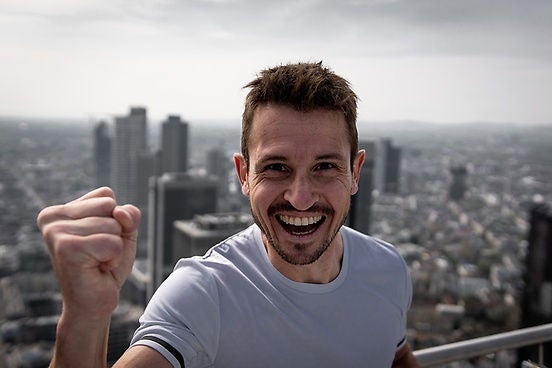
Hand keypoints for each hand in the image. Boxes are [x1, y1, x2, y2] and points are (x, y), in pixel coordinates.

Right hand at [37, 187, 140, 320]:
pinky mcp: (66, 249)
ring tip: (96, 262)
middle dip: (115, 233)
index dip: (114, 219)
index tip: (98, 240)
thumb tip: (120, 212)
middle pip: (110, 207)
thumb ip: (128, 214)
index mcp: (60, 210)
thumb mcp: (123, 232)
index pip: (106, 195)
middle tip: (98, 254)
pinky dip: (113, 259)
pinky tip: (96, 269)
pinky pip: (113, 243)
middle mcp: (51, 217)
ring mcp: (56, 232)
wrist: (94, 304)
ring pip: (113, 225)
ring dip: (114, 248)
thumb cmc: (106, 266)